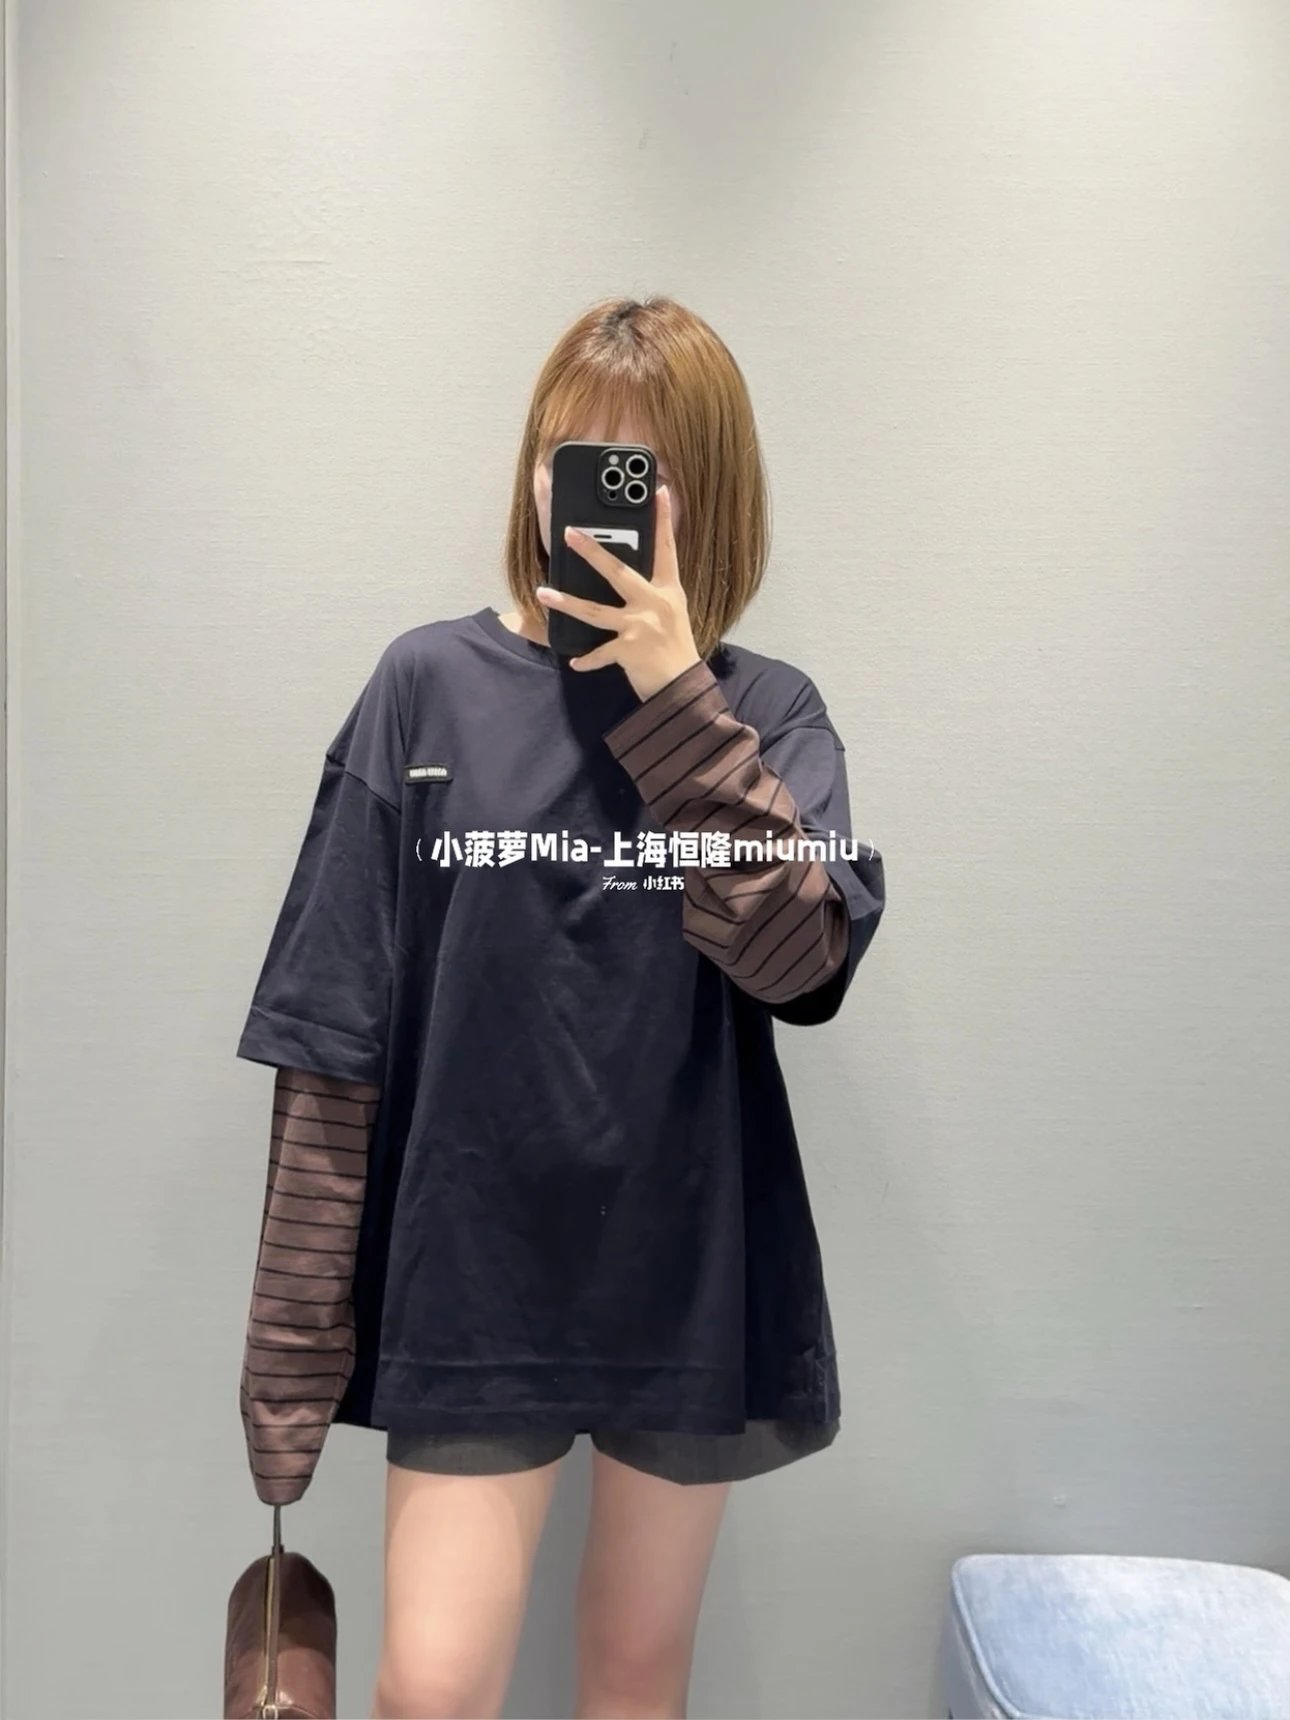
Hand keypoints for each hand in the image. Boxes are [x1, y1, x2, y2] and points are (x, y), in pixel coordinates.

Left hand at [534, 484, 701, 701]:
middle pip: (618, 571)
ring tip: (543, 594)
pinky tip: (574, 663)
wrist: (684, 688)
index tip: (658, 491)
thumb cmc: (677, 650)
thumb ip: (653, 595)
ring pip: (595, 610)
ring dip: (566, 602)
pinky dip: (587, 660)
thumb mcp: (672, 615)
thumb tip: (627, 580)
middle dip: (591, 551)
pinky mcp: (629, 649)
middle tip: (569, 533)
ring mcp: (640, 626)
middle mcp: (654, 603)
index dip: (663, 519)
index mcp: (668, 591)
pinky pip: (600, 653)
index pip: (666, 549)